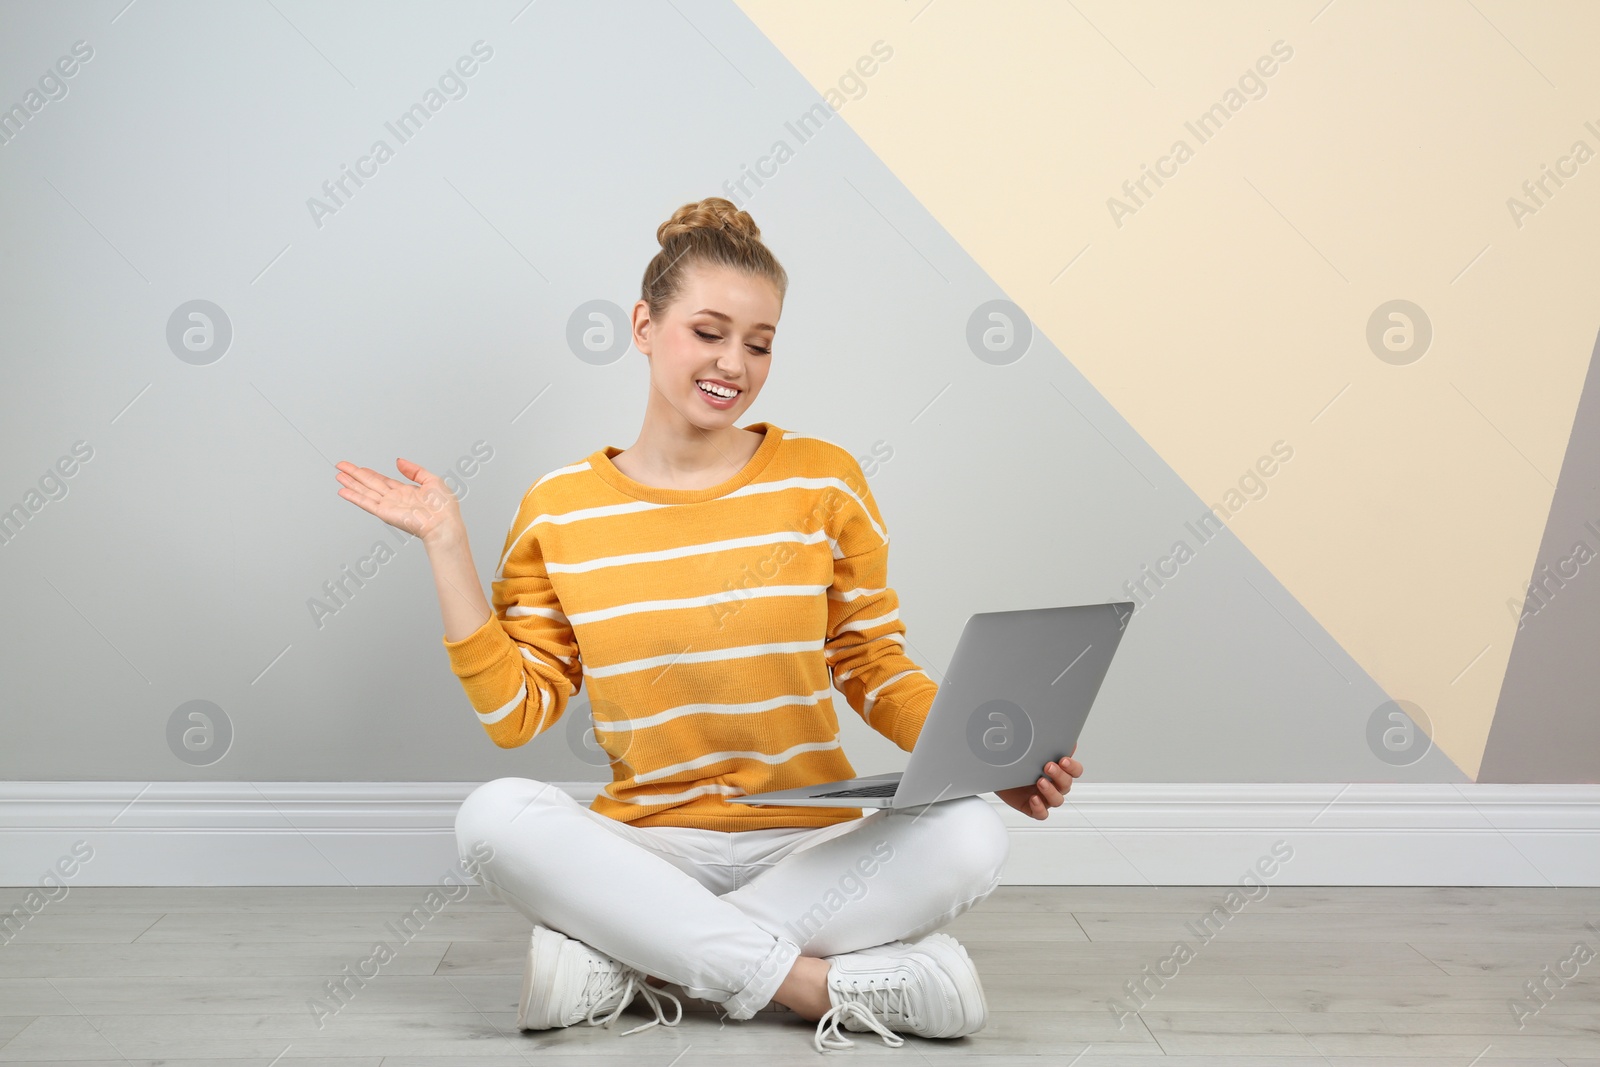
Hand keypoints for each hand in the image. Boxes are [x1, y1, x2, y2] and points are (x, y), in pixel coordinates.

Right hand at [334, 458, 462, 544]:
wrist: (443, 523)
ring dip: (350, 483)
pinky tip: (342, 490)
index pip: (383, 481)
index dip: (369, 473)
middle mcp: (395, 499)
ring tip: (338, 475)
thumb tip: (398, 461)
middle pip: (370, 484)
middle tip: (340, 466)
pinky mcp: (384, 513)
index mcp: (406, 492)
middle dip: (355, 475)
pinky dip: (353, 497)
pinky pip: (366, 503)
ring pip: (365, 492)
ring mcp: (388, 506)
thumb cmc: (444, 507)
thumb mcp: (432, 480)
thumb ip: (414, 470)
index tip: (358, 467)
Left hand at [994, 745, 1080, 820]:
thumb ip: (1049, 746)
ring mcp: (1044, 797)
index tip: (1063, 760)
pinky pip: (1042, 814)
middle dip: (1059, 775)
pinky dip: (1040, 808)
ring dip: (1050, 791)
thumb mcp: (1031, 750)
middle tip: (1048, 766)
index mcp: (1058, 770)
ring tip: (1040, 781)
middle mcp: (1054, 785)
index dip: (1072, 767)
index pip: (1075, 771)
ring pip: (1057, 800)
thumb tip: (1067, 741)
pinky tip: (1033, 799)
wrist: (996, 771)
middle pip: (1066, 785)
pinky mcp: (1033, 807)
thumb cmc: (1017, 761)